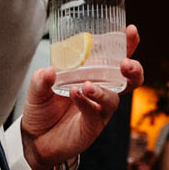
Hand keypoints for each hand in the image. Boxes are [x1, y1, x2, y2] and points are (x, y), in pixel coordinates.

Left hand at [23, 24, 142, 169]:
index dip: (127, 43)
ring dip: (102, 90)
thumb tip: (49, 70)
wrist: (35, 139)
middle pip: (129, 79)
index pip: (114, 56)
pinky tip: (74, 94)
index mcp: (92, 73)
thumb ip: (42, 78)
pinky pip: (95, 112)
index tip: (130, 30)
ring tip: (87, 85)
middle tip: (125, 63)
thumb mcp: (37, 88)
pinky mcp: (93, 125)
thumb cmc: (42, 108)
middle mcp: (101, 89)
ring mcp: (99, 108)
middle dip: (133, 69)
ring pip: (114, 97)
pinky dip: (85, 102)